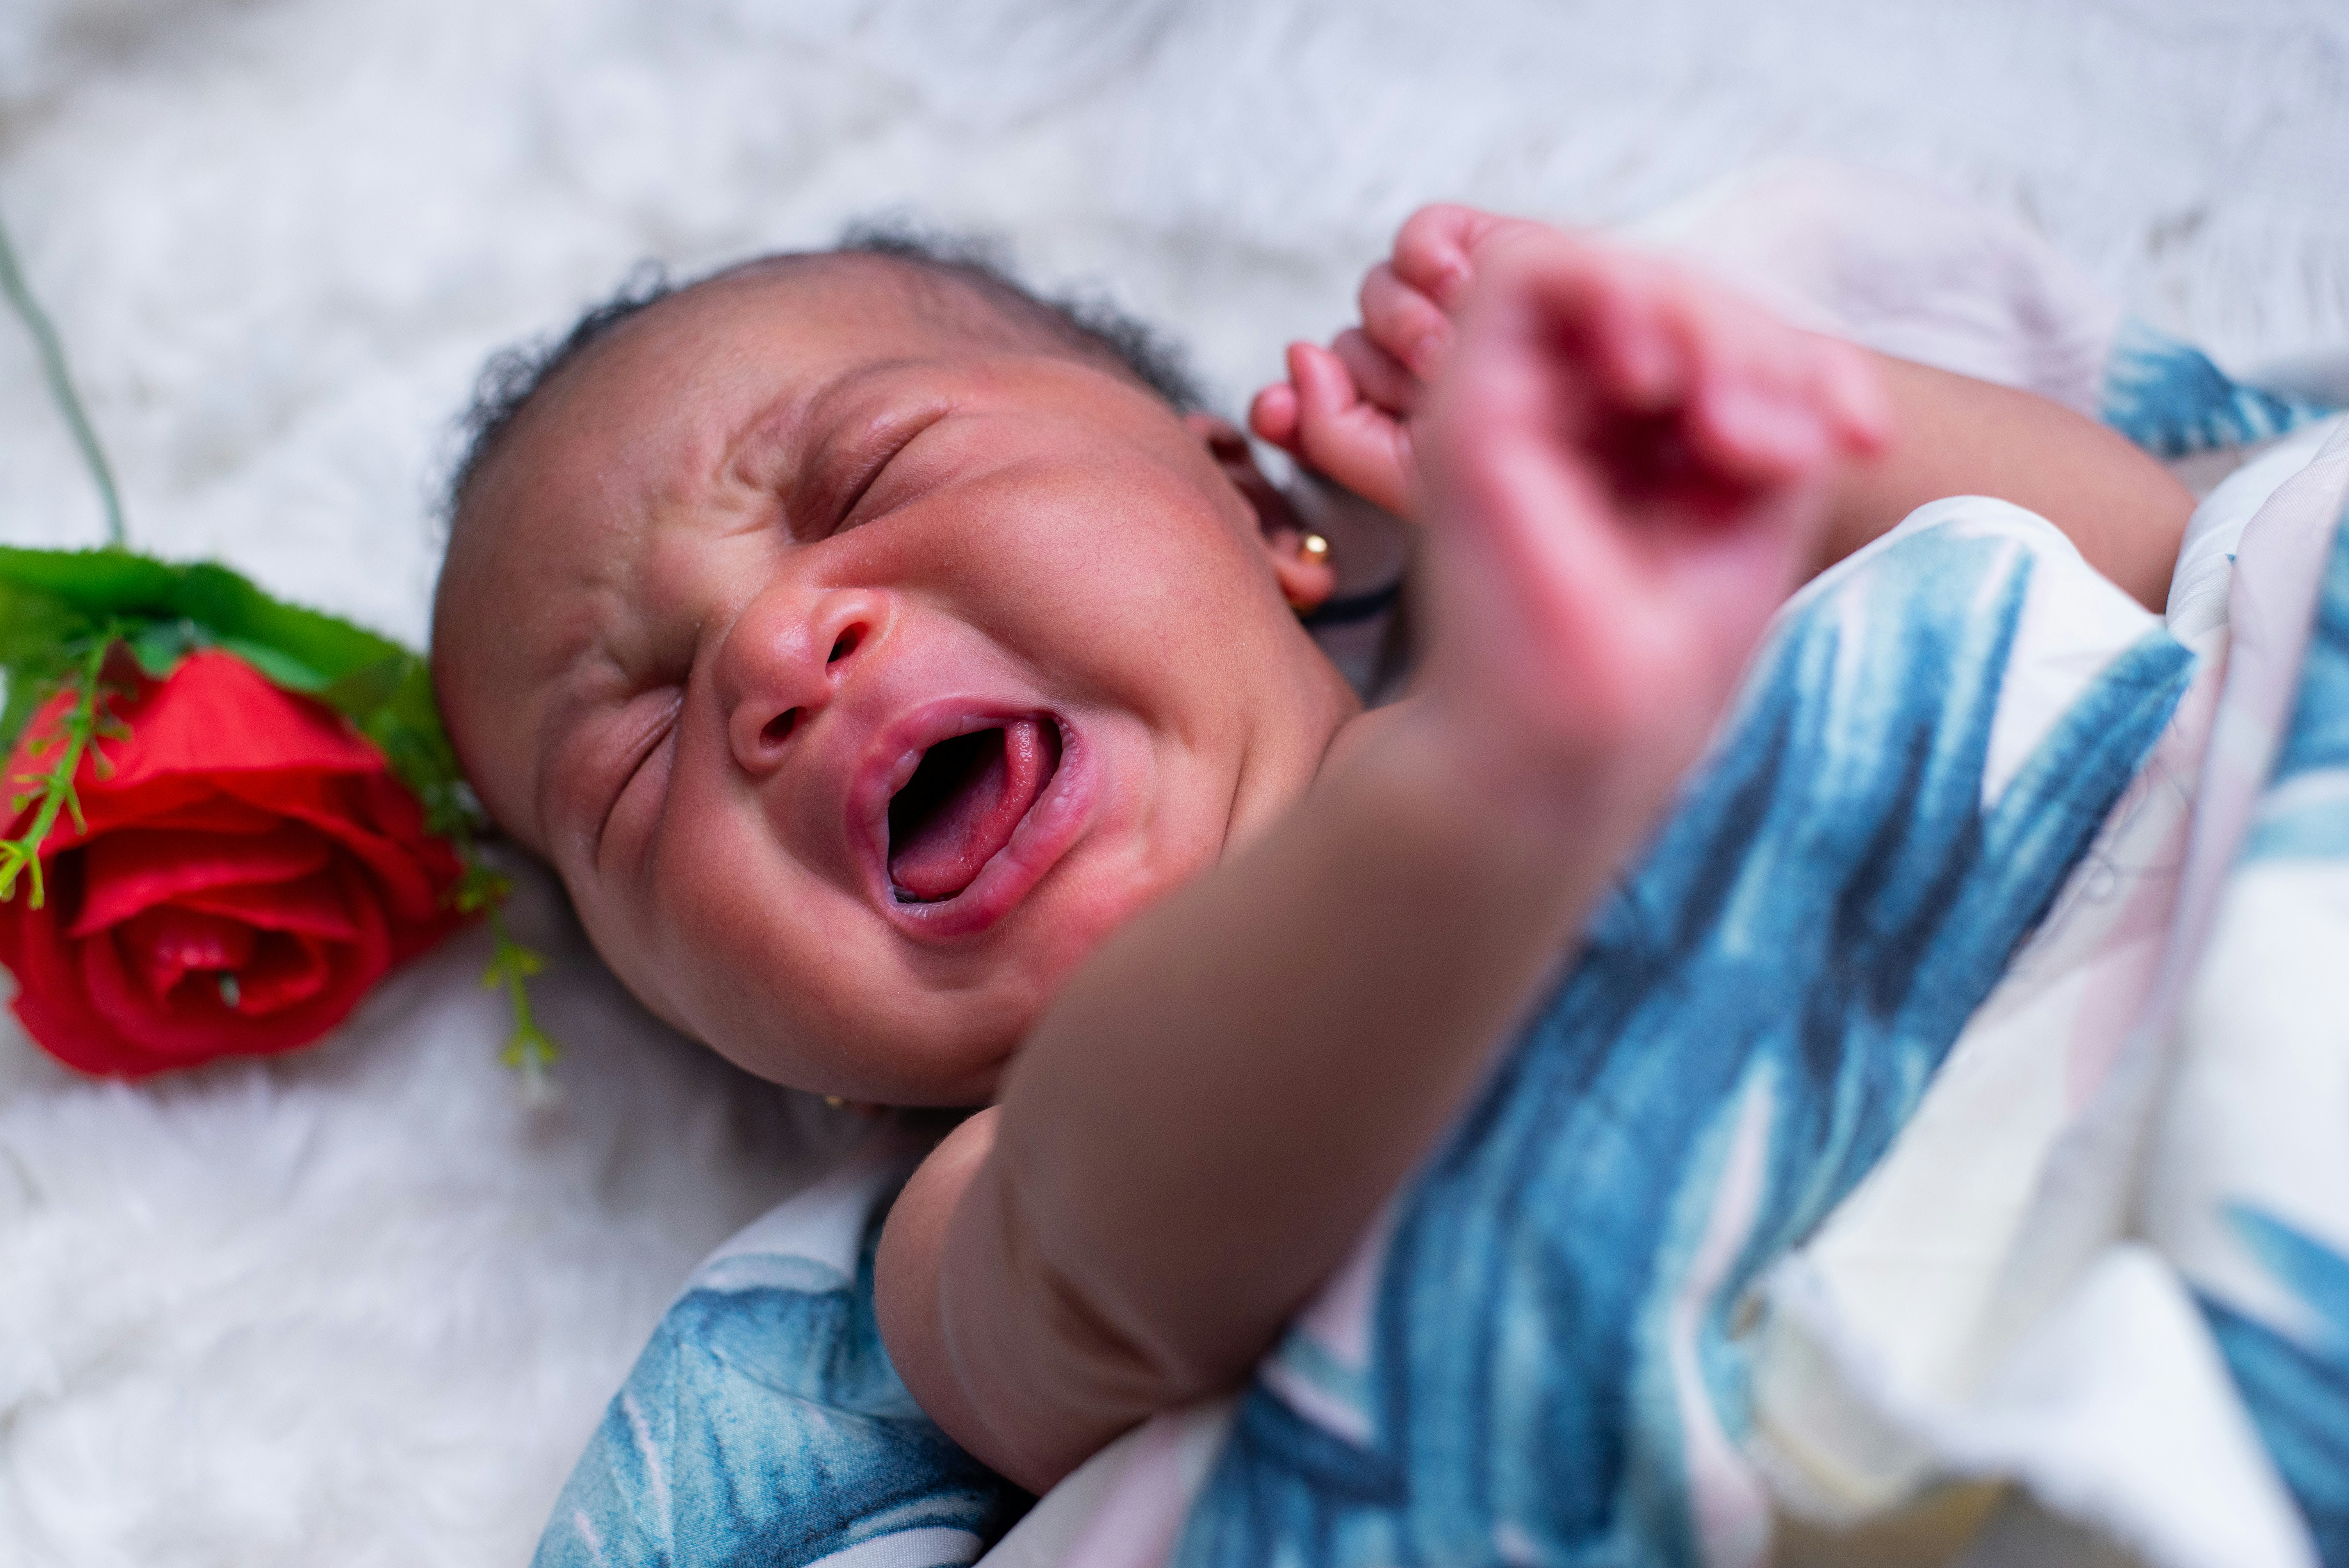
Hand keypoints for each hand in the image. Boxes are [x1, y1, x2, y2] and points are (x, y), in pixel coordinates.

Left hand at [1249, 205, 1542, 517]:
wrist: (1660, 428)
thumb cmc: (1553, 467)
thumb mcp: (1420, 481)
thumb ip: (1331, 434)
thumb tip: (1292, 358)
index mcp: (1397, 425)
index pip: (1310, 398)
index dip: (1303, 403)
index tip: (1312, 414)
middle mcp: (1418, 363)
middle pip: (1346, 342)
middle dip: (1377, 371)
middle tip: (1430, 394)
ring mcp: (1453, 303)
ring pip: (1375, 289)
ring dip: (1401, 323)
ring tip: (1447, 356)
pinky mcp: (1489, 246)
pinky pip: (1422, 233)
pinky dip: (1426, 257)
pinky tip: (1457, 289)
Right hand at [1411, 222, 1891, 824]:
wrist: (1582, 739)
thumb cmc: (1656, 653)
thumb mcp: (1760, 500)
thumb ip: (1779, 400)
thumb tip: (1793, 358)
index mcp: (1618, 437)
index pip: (1704, 331)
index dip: (1793, 354)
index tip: (1862, 435)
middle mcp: (1555, 411)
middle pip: (1659, 290)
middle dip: (1748, 339)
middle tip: (1785, 439)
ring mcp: (1505, 401)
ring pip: (1599, 268)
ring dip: (1687, 314)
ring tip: (1724, 414)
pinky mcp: (1467, 403)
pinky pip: (1525, 271)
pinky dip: (1607, 292)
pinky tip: (1657, 373)